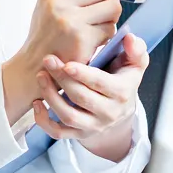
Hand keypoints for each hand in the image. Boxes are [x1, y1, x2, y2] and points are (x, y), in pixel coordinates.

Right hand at [2, 0, 121, 123]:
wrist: (35, 64)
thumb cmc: (48, 32)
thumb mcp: (51, 2)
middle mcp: (60, 0)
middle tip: (103, 11)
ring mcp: (71, 19)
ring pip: (114, 7)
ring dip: (111, 18)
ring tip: (97, 25)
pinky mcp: (82, 38)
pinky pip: (110, 29)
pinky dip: (106, 35)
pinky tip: (92, 40)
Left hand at [33, 33, 148, 160]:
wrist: (121, 107)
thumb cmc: (123, 77)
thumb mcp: (135, 62)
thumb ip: (135, 49)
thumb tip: (129, 38)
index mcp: (122, 93)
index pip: (101, 84)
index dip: (83, 75)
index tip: (66, 64)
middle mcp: (108, 112)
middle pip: (81, 98)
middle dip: (62, 79)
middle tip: (48, 60)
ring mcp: (93, 125)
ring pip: (68, 116)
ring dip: (51, 97)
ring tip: (41, 76)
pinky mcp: (79, 134)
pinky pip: (58, 133)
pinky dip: (44, 121)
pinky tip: (37, 103)